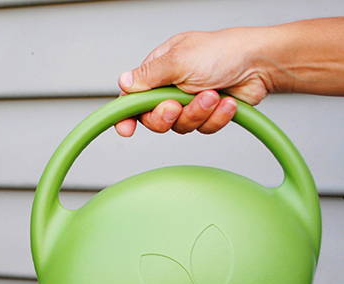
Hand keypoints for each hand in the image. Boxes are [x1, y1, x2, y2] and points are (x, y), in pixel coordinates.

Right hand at [115, 27, 274, 136]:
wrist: (261, 63)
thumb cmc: (225, 51)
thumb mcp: (179, 60)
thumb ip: (149, 76)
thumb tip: (122, 82)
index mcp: (159, 70)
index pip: (133, 96)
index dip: (127, 115)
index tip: (126, 129)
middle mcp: (171, 87)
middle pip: (154, 119)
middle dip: (168, 116)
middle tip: (177, 106)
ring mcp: (189, 103)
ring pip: (179, 127)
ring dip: (198, 113)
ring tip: (212, 95)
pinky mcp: (207, 115)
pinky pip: (202, 129)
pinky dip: (215, 118)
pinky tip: (226, 103)